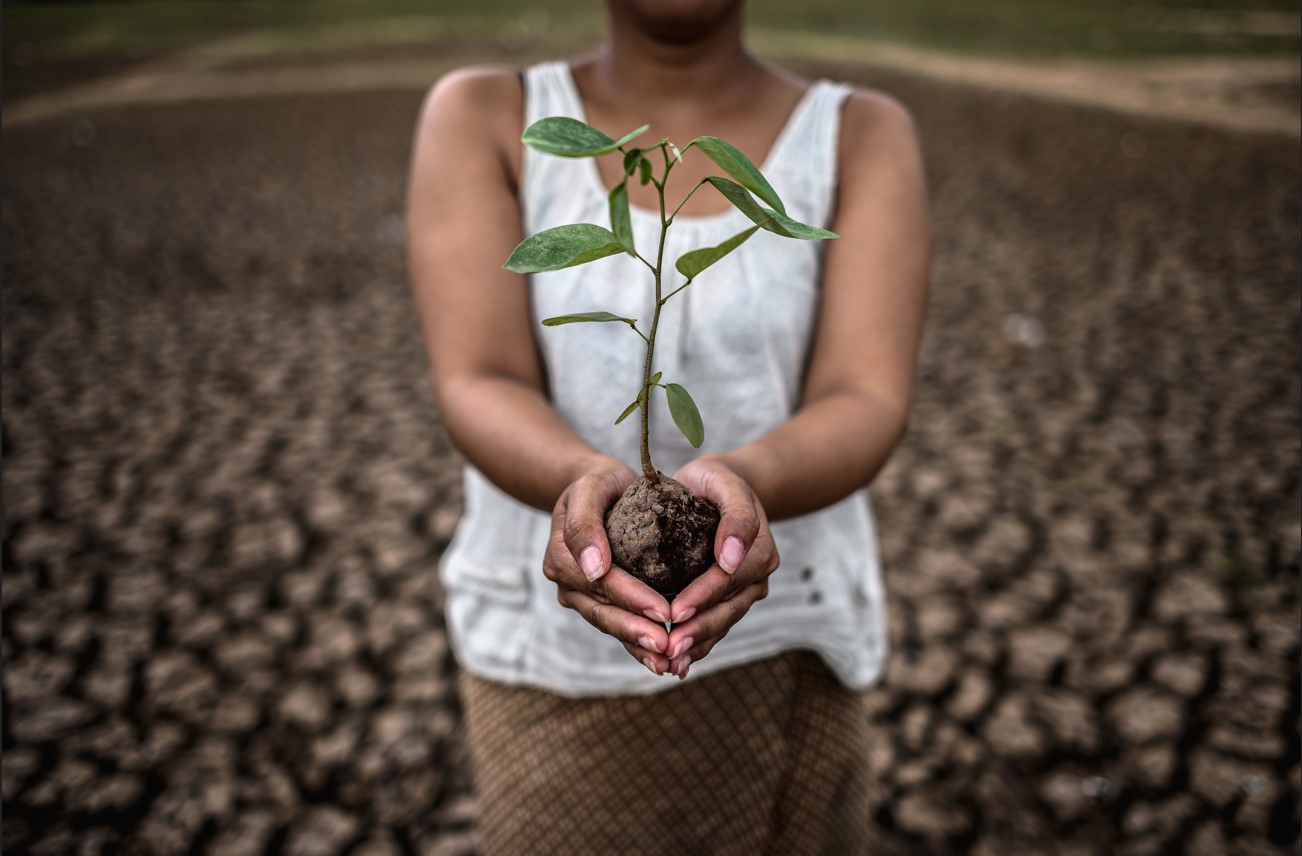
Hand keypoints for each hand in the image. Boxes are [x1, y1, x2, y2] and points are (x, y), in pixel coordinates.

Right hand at [542, 457, 676, 674]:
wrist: (599, 489)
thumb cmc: (600, 482)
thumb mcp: (592, 486)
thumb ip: (584, 522)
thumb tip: (592, 569)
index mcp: (562, 555)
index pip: (602, 583)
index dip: (632, 599)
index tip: (665, 612)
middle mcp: (566, 581)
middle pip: (604, 610)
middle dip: (636, 631)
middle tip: (669, 646)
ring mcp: (579, 595)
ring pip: (609, 623)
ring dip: (637, 645)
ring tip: (668, 662)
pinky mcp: (596, 602)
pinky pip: (616, 625)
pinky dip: (636, 644)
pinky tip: (660, 660)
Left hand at [664, 456, 779, 679]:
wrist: (720, 488)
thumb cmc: (717, 481)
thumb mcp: (725, 482)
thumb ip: (736, 515)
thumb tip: (732, 558)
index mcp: (759, 550)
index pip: (727, 579)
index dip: (702, 597)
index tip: (674, 612)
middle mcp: (757, 577)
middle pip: (727, 609)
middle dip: (697, 631)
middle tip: (669, 649)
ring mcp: (745, 592)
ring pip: (721, 624)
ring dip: (696, 645)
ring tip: (669, 663)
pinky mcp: (730, 601)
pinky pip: (715, 626)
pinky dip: (697, 645)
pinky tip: (675, 664)